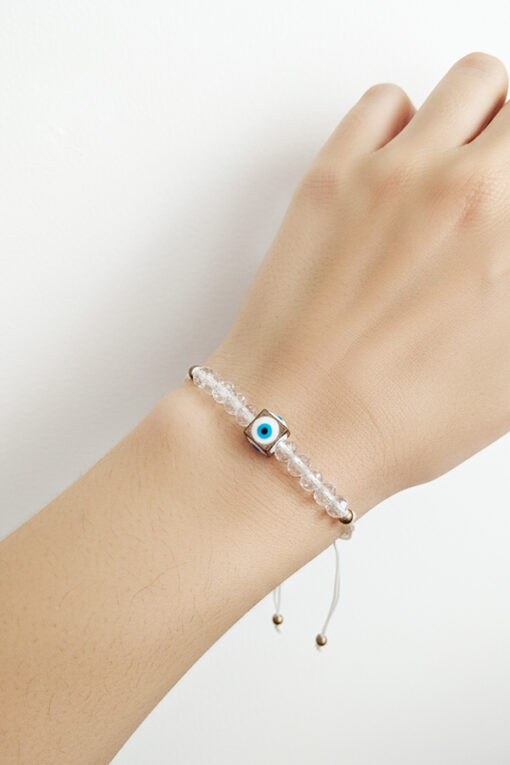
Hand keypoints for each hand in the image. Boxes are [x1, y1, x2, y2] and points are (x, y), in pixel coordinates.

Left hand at [209, 52, 509, 515]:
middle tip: (498, 183)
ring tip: (460, 164)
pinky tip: (399, 169)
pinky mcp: (334, 173)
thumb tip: (507, 253)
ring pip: (471, 83)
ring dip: (477, 117)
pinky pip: (386, 101)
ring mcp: (397, 173)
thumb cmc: (401, 418)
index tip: (505, 210)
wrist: (301, 424)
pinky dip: (402, 123)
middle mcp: (469, 191)